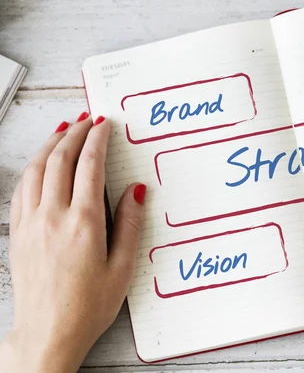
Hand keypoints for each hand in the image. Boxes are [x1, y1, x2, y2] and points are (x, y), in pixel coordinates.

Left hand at [0, 113, 145, 372]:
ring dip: (51, 144)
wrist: (47, 333)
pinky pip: (22, 188)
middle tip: (86, 119)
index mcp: (84, 223)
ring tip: (63, 130)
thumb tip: (136, 190)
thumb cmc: (87, 306)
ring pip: (36, 169)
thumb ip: (131, 224)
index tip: (104, 124)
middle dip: (74, 133)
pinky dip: (32, 167)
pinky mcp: (19, 233)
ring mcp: (31, 223)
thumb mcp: (122, 268)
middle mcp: (53, 217)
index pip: (89, 166)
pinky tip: (40, 163)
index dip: (97, 139)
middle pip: (60, 159)